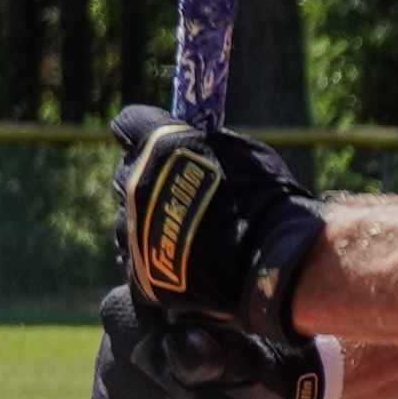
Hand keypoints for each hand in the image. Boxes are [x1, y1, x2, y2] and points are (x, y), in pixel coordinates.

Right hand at [90, 286, 332, 398]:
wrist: (246, 385)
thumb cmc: (243, 358)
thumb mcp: (241, 353)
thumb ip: (212, 351)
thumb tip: (180, 354)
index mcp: (139, 307)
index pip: (135, 341)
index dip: (175, 377)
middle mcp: (112, 342)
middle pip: (127, 387)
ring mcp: (105, 381)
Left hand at [112, 105, 325, 338]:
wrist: (272, 257)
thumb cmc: (268, 196)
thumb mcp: (242, 152)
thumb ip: (206, 146)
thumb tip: (196, 144)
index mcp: (161, 146)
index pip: (129, 123)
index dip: (144, 131)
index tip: (160, 139)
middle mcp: (137, 185)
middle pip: (126, 175)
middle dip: (148, 179)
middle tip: (182, 191)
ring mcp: (133, 232)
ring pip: (129, 221)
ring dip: (150, 221)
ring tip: (189, 233)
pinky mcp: (139, 275)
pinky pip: (134, 262)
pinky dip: (152, 260)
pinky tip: (180, 262)